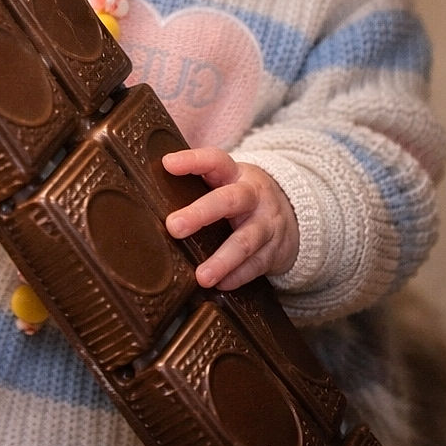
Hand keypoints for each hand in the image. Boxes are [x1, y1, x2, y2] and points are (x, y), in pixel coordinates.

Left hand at [163, 147, 299, 290]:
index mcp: (236, 174)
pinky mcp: (274, 250)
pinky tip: (221, 285)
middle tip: (174, 227)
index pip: (215, 160)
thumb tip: (149, 190)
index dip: (193, 161)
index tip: (168, 163)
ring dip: (222, 260)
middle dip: (201, 214)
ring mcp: (267, 223)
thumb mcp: (229, 182)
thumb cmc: (244, 197)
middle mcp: (253, 196)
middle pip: (229, 200)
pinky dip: (237, 276)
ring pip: (246, 240)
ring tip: (201, 276)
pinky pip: (256, 266)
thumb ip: (200, 184)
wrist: (296, 213)